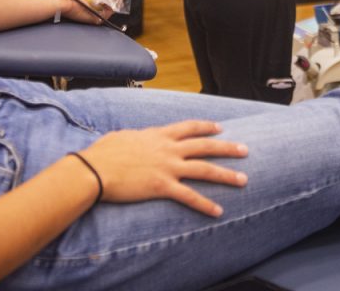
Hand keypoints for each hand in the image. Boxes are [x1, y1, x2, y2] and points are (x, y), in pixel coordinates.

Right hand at [79, 121, 248, 216]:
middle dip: (227, 147)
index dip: (206, 127)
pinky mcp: (162, 186)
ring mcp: (167, 167)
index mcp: (158, 135)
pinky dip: (205, 205)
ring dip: (226, 175)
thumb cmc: (102, 154)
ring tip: (244, 180)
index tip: (220, 128)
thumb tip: (133, 138)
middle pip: (204, 146)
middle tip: (245, 149)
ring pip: (204, 169)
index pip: (188, 127)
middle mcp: (167, 149)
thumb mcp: (121, 138)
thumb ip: (135, 138)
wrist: (94, 169)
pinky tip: (218, 211)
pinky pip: (189, 197)